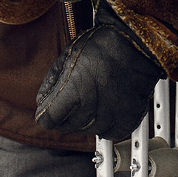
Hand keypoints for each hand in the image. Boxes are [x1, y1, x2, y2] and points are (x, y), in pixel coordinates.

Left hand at [35, 0, 164, 138]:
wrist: (136, 42)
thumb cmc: (102, 44)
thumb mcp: (68, 55)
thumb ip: (51, 81)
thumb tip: (42, 100)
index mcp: (73, 91)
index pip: (48, 120)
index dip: (46, 114)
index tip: (50, 108)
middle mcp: (92, 106)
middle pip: (66, 127)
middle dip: (64, 116)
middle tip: (72, 100)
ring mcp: (112, 114)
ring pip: (88, 131)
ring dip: (85, 121)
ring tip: (91, 101)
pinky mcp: (129, 117)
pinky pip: (111, 134)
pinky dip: (106, 126)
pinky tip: (105, 111)